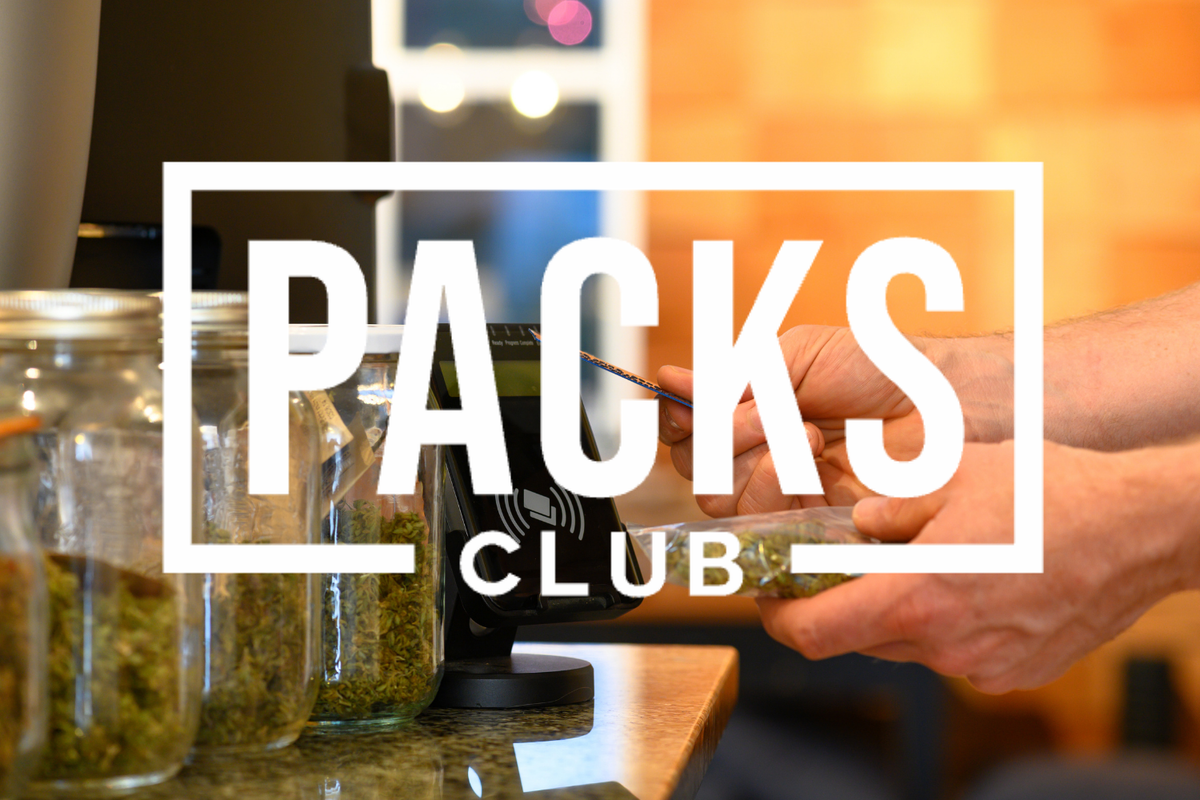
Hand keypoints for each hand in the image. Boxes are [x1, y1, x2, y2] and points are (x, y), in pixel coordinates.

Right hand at [657, 326, 930, 515]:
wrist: (941, 403)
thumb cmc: (879, 370)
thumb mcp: (794, 355)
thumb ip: (731, 377)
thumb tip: (671, 382)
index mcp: (750, 413)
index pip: (686, 430)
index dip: (678, 419)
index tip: (689, 404)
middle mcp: (759, 458)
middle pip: (693, 468)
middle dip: (722, 435)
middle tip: (771, 411)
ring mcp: (782, 496)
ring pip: (718, 498)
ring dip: (754, 459)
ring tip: (806, 434)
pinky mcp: (806, 528)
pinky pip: (757, 522)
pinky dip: (775, 485)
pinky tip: (812, 462)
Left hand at [757, 440, 1196, 692]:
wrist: (1141, 528)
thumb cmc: (1049, 492)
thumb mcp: (950, 473)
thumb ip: (889, 504)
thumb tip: (859, 523)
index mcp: (915, 597)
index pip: (810, 633)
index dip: (775, 617)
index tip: (766, 594)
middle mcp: (944, 645)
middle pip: (856, 637)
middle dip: (836, 602)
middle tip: (834, 562)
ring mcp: (983, 665)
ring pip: (906, 643)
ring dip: (892, 608)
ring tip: (915, 558)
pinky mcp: (1016, 670)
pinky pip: (954, 650)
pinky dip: (941, 620)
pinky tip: (967, 577)